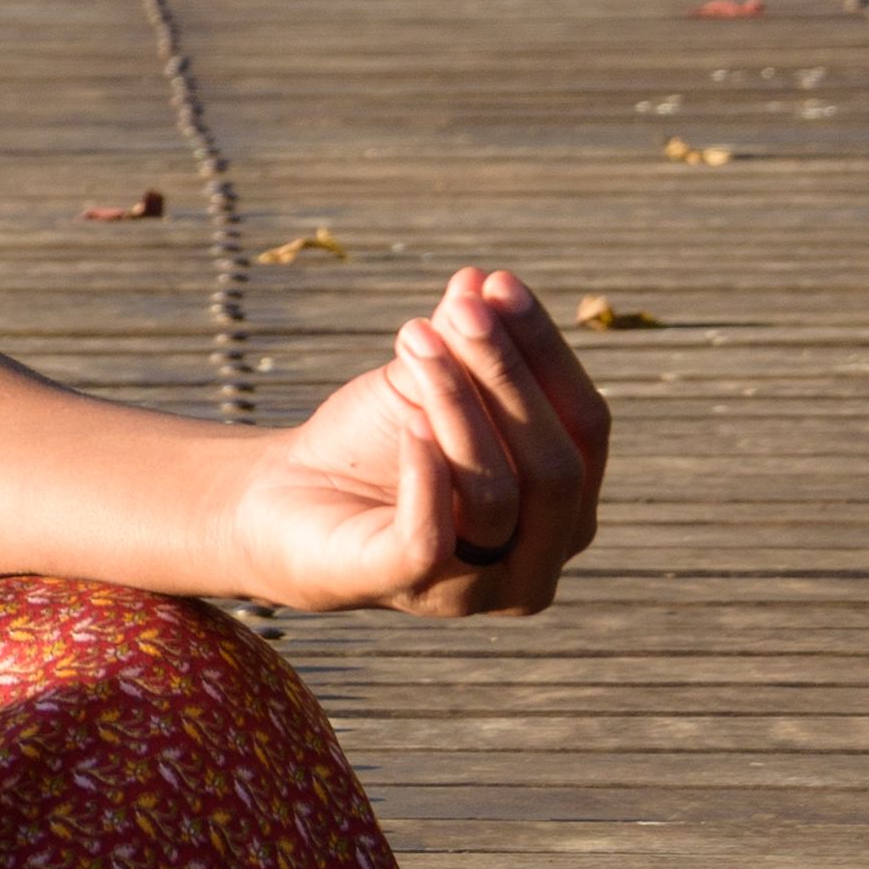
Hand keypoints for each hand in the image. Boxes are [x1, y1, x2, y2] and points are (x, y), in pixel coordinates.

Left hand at [224, 267, 612, 616]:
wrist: (281, 499)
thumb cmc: (374, 442)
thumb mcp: (427, 382)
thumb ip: (464, 340)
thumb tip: (482, 280)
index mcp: (566, 508)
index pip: (586, 425)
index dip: (547, 351)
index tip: (500, 283)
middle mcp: (539, 561)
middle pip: (555, 464)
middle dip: (510, 375)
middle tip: (462, 306)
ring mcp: (478, 589)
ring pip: (497, 495)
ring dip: (457, 404)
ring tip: (414, 337)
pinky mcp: (409, 589)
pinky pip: (433, 537)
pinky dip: (425, 474)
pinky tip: (407, 420)